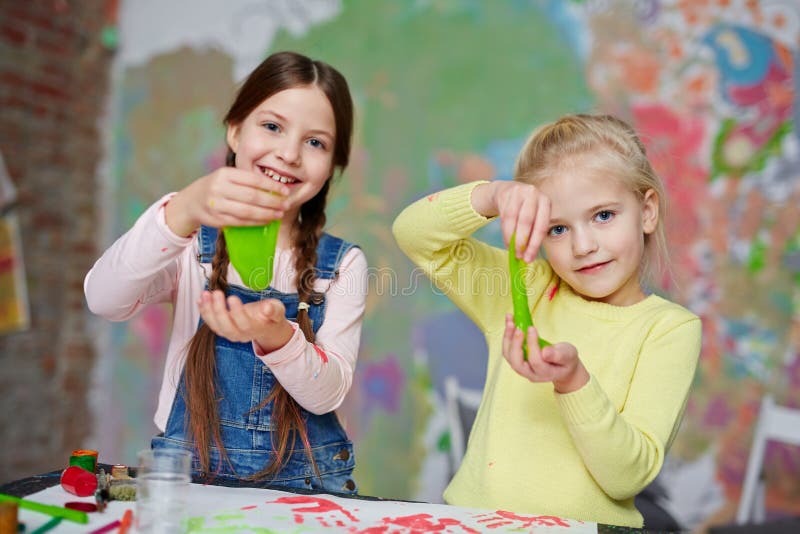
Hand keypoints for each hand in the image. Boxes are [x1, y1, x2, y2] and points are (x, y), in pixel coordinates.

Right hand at [165, 167, 290, 235]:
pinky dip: (256, 222)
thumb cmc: (216, 187)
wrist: (191, 201)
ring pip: (247, 211)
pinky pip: (240, 222)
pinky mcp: (216, 219)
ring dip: (267, 214)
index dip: (271, 186)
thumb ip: (246, 181)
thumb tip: (275, 190)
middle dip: (272, 202)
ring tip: (279, 214)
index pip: (253, 180)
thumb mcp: (227, 177)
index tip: (285, 191)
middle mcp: (219, 188)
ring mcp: (216, 204)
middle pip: (252, 196)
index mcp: (225, 174)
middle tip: (286, 205)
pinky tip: (266, 221)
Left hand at [198, 290, 293, 351]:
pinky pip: (211, 322)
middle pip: (226, 327)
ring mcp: (230, 333)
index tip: (232, 297)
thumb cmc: (271, 316)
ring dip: (208, 310)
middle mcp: (240, 334)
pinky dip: (204, 311)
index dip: (237, 312)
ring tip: (206, 294)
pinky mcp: (222, 328)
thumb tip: (268, 308)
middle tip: (216, 293)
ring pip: (216, 326)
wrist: (266, 326)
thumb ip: (274, 310)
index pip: (244, 323)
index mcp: (255, 329)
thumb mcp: (278, 310)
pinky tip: (201, 299)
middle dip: (219, 310)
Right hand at [472, 181, 549, 261]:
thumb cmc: (523, 209)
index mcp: (545, 201)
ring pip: (513, 219)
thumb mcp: (533, 217)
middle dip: (522, 242)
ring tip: (512, 251)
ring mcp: (518, 192)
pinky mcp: (505, 194)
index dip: (534, 244)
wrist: (506, 191)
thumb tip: (528, 256)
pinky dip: (505, 232)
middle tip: (519, 256)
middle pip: (527, 222)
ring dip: (512, 238)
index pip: (541, 226)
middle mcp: (534, 194)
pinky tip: (507, 241)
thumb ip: (533, 233)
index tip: (529, 259)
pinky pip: (504, 217)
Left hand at [501, 313, 588, 392]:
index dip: (532, 345)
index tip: (532, 329)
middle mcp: (531, 374)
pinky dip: (507, 336)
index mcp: (546, 373)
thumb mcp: (568, 355)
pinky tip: (510, 322)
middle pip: (517, 363)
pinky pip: (508, 350)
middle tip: (516, 327)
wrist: (562, 367)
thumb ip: (558, 355)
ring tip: (510, 321)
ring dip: (508, 338)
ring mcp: (523, 369)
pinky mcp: (517, 361)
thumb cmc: (566, 360)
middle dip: (515, 344)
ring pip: (509, 356)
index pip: (535, 361)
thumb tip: (545, 353)